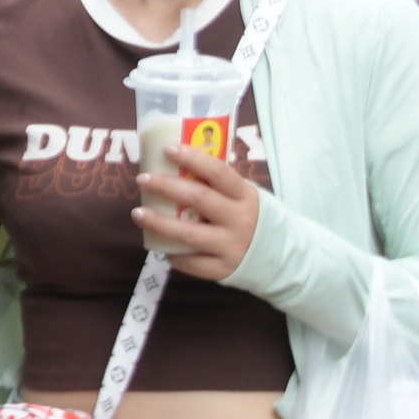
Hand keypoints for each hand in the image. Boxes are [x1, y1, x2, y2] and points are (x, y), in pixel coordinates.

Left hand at [133, 139, 262, 282]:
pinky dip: (174, 255)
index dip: (192, 158)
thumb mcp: (244, 196)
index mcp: (245, 195)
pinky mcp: (224, 269)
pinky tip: (160, 247)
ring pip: (188, 234)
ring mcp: (231, 246)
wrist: (280, 255)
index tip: (167, 149)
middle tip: (143, 179)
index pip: (217, 172)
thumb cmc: (251, 216)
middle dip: (167, 187)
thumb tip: (179, 163)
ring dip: (159, 223)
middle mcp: (239, 220)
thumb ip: (219, 185)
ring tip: (138, 213)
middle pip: (199, 199)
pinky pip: (193, 263)